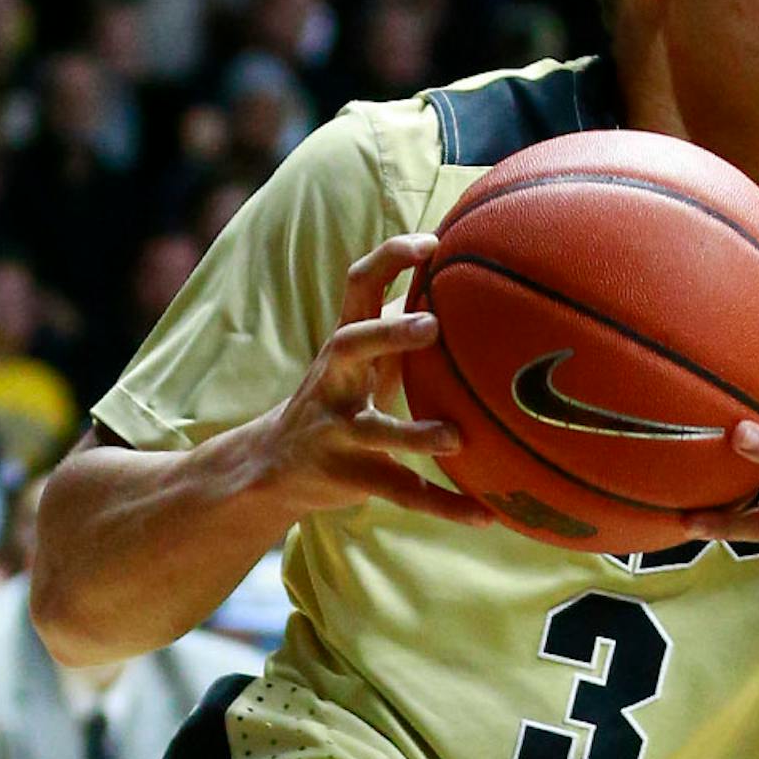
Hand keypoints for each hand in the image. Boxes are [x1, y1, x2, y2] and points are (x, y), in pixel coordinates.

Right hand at [251, 234, 488, 526]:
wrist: (273, 465)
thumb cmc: (342, 394)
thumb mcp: (364, 355)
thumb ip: (402, 321)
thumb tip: (472, 276)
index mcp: (346, 344)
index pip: (358, 286)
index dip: (389, 259)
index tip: (431, 242)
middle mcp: (334, 380)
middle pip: (350, 345)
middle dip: (388, 333)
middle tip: (433, 324)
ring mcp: (336, 430)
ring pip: (374, 430)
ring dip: (413, 433)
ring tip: (456, 438)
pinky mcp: (349, 475)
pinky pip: (400, 491)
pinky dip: (444, 505)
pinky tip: (486, 515)